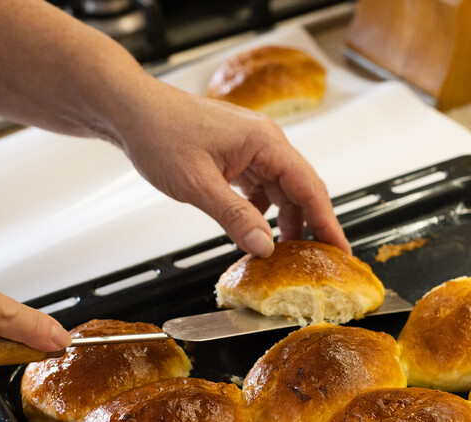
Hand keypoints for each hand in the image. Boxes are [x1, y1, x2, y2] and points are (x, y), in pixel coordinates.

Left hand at [109, 80, 350, 256]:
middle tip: (321, 260)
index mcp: (265, 142)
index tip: (340, 250)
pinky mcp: (236, 155)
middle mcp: (264, 142)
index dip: (328, 222)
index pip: (310, 187)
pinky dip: (262, 211)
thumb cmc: (160, 133)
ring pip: (280, 190)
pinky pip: (261, 187)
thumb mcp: (198, 184)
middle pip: (300, 190)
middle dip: (311, 226)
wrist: (131, 111)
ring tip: (288, 254)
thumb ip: (234, 217)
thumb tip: (263, 246)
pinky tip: (255, 231)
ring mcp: (251, 148)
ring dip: (285, 221)